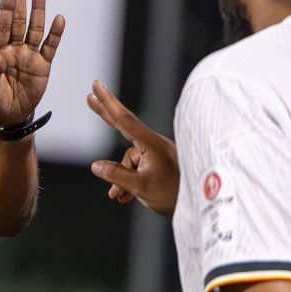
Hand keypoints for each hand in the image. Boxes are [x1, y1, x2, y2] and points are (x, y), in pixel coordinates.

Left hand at [0, 0, 65, 128]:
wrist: (6, 117)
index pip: (1, 26)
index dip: (4, 9)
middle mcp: (13, 49)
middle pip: (17, 20)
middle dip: (19, 0)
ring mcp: (28, 56)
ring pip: (34, 29)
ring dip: (38, 10)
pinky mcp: (42, 66)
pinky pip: (50, 47)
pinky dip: (55, 34)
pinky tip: (59, 19)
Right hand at [86, 80, 178, 216]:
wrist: (200, 205)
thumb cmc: (173, 194)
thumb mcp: (140, 186)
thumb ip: (115, 175)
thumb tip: (96, 166)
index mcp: (151, 144)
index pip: (124, 119)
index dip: (107, 102)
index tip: (96, 86)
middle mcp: (153, 144)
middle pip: (124, 126)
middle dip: (105, 115)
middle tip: (89, 96)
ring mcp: (156, 155)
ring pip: (127, 161)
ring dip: (119, 180)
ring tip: (118, 197)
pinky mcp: (159, 165)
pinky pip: (136, 169)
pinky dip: (128, 182)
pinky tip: (125, 198)